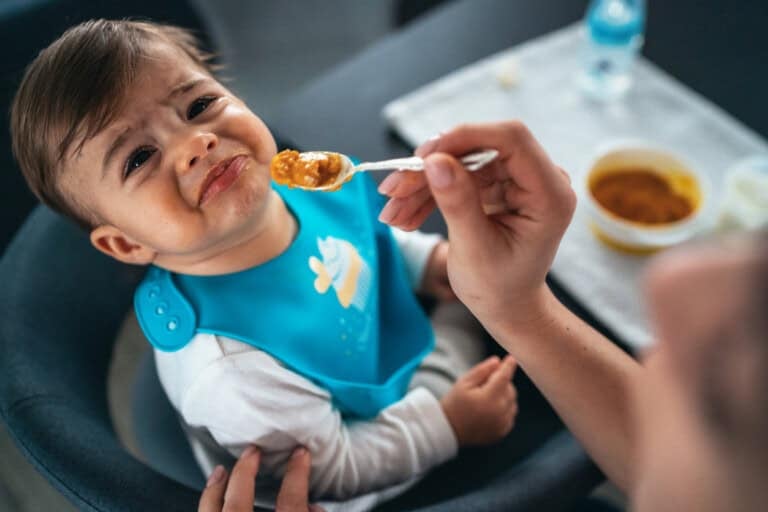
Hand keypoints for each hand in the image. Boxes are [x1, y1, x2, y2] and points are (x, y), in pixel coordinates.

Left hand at [198, 446, 323, 511]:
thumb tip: (314, 508)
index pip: (290, 502)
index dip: (297, 474)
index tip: (300, 454)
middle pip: (238, 501)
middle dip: (245, 472)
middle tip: (253, 451)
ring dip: (214, 490)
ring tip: (220, 471)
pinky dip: (206, 507)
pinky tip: (210, 502)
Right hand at [379, 122, 575, 328]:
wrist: (506, 305)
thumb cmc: (498, 286)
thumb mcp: (475, 249)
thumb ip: (457, 202)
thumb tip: (434, 161)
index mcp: (549, 193)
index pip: (511, 140)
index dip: (465, 137)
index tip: (424, 155)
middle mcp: (538, 179)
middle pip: (478, 150)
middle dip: (431, 168)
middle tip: (391, 190)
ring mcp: (516, 181)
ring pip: (460, 163)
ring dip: (421, 185)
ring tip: (391, 213)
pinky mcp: (497, 186)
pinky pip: (457, 177)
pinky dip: (428, 194)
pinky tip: (404, 214)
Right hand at [440, 355, 517, 445]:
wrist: (448, 430)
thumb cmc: (454, 404)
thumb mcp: (463, 383)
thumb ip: (481, 370)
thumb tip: (497, 361)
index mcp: (489, 398)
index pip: (504, 377)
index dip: (508, 366)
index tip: (511, 358)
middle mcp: (499, 412)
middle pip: (510, 389)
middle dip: (502, 382)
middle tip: (485, 383)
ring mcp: (502, 424)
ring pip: (512, 402)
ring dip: (505, 395)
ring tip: (486, 397)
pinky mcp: (502, 431)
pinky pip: (510, 414)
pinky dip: (505, 408)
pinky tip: (490, 408)